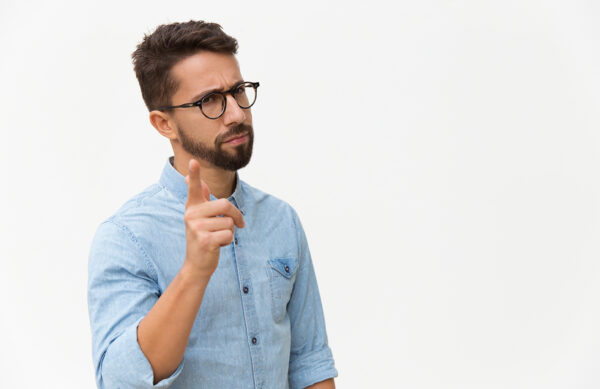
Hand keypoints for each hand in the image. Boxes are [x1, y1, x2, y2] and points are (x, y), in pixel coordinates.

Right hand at [183, 159, 244, 277]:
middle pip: (226, 205)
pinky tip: (217, 246)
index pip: (195, 188)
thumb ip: (199, 197)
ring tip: (217, 238)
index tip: (193, 161)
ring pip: (229, 222)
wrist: (197, 263)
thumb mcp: (199, 216)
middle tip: (239, 224)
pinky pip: (229, 235)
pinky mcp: (205, 240)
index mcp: (192, 207)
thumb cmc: (202, 237)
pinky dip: (228, 242)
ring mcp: (197, 228)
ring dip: (229, 232)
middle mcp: (191, 215)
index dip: (195, 174)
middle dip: (236, 216)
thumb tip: (189, 177)